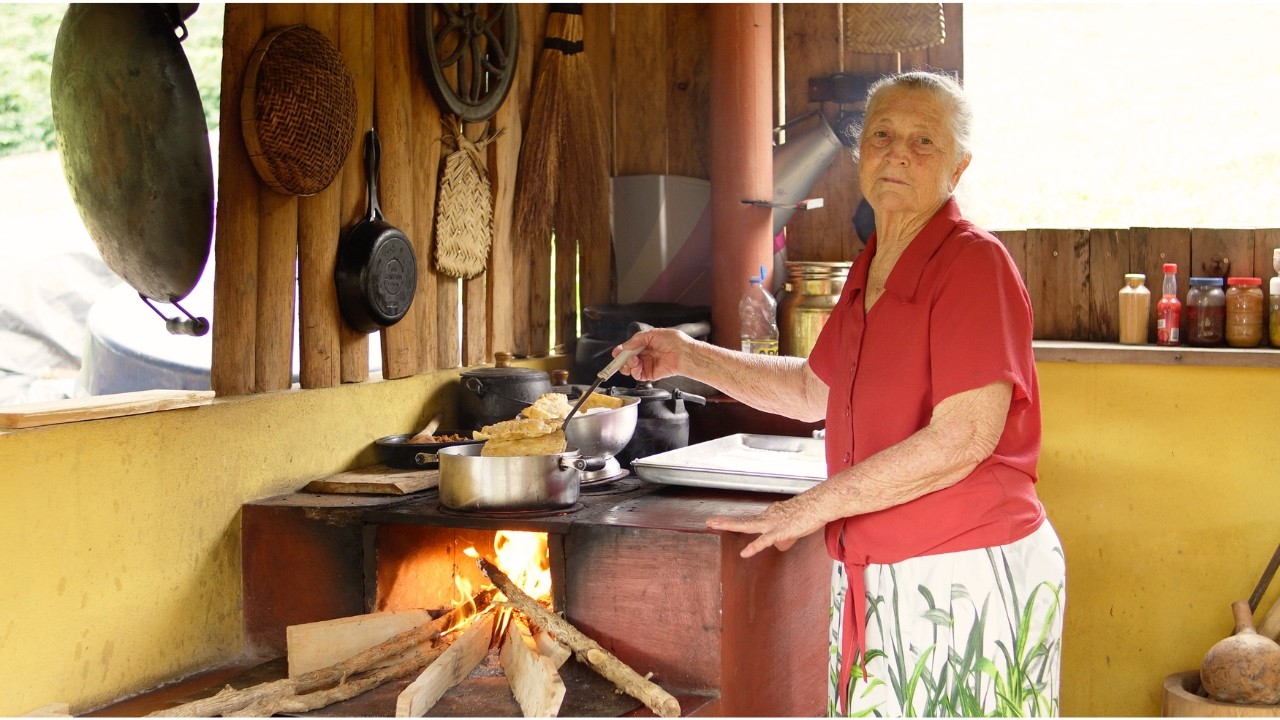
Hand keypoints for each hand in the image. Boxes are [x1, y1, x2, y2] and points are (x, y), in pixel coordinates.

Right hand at [614, 328, 689, 381]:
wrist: (684, 353)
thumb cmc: (675, 341)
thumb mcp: (653, 333)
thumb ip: (637, 339)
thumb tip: (626, 345)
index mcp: (646, 344)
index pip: (630, 348)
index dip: (622, 351)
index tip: (616, 352)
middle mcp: (646, 355)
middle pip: (628, 360)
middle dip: (622, 359)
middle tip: (620, 358)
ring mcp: (648, 365)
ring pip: (631, 368)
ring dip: (628, 365)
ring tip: (632, 360)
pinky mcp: (651, 374)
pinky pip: (638, 375)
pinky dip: (634, 371)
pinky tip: (636, 366)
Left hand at [706, 497, 823, 558]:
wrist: (821, 504)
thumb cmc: (811, 513)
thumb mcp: (795, 526)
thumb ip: (785, 536)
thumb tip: (780, 545)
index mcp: (772, 515)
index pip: (755, 523)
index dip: (746, 529)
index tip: (736, 527)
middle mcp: (769, 517)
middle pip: (744, 520)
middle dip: (726, 521)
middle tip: (709, 521)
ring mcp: (773, 523)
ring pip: (748, 525)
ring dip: (729, 525)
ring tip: (713, 524)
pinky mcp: (781, 530)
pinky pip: (765, 540)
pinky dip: (754, 547)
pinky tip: (744, 553)